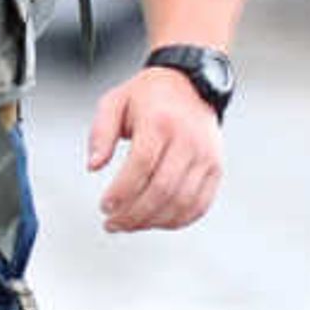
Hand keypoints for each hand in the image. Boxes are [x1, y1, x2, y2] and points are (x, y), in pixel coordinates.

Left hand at [85, 67, 224, 232]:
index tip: (105, 206)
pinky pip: (199, 204)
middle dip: (133, 214)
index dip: (122, 191)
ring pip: (181, 202)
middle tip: (112, 223)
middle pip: (162, 188)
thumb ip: (100, 133)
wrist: (191, 85)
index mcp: (160, 122)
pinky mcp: (215, 168)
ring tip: (130, 224)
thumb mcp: (114, 102)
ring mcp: (205, 156)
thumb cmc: (150, 96)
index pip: (142, 164)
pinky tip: (156, 222)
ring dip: (152, 221)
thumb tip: (93, 165)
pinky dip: (177, 220)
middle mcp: (188, 140)